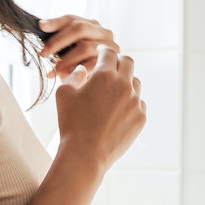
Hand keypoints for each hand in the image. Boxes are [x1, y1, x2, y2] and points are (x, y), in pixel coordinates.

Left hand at [38, 15, 120, 79]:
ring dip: (66, 59)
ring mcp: (110, 46)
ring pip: (85, 47)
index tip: (41, 27)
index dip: (56, 22)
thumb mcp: (68, 51)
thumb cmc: (80, 66)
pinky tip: (67, 77)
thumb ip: (58, 39)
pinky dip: (78, 70)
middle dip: (58, 40)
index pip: (71, 18)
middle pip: (79, 28)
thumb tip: (42, 25)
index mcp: (91, 24)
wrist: (101, 87)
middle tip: (43, 53)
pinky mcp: (113, 62)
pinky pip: (93, 64)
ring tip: (54, 70)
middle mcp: (103, 32)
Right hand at [52, 47, 145, 172]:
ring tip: (114, 90)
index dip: (103, 51)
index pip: (108, 53)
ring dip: (125, 82)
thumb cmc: (71, 123)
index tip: (101, 53)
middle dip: (119, 61)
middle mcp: (124, 85)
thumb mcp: (64, 94)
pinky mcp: (140, 117)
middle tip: (111, 66)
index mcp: (105, 75)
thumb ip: (74, 75)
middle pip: (128, 62)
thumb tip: (83, 70)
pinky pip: (139, 103)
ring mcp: (135, 102)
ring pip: (135, 82)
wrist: (85, 153)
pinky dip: (130, 102)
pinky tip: (118, 109)